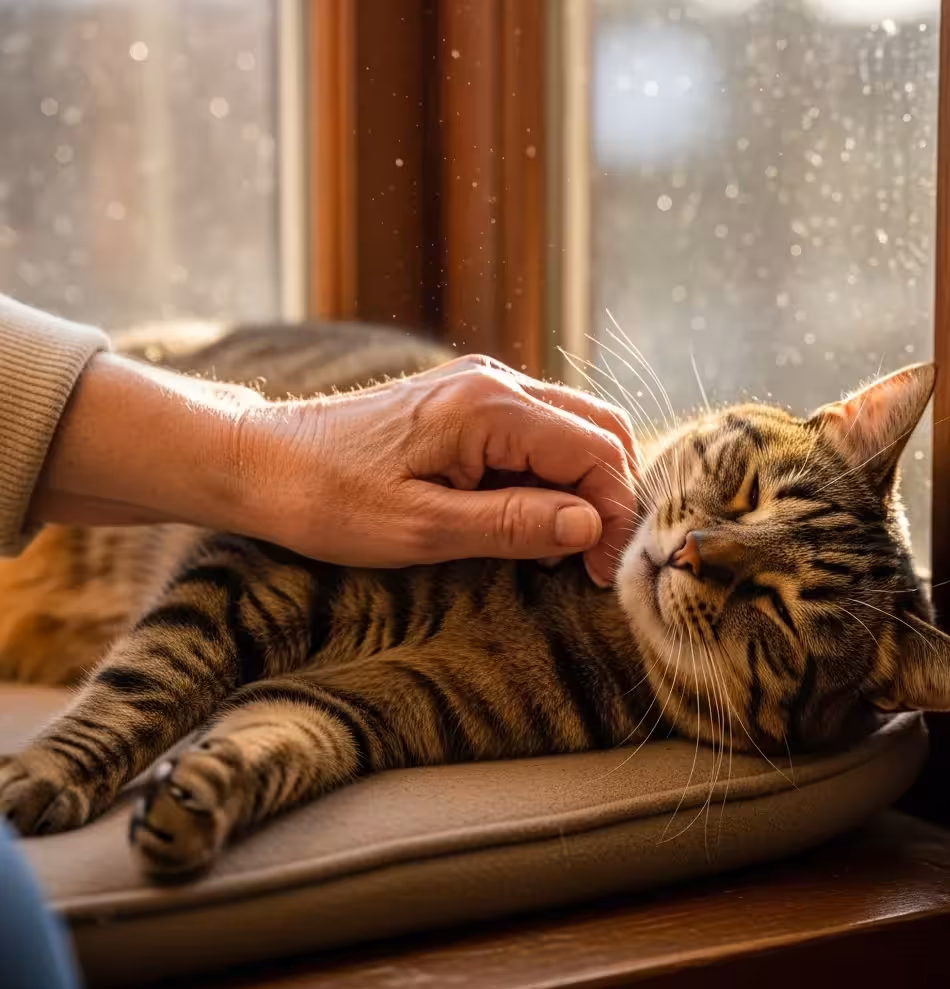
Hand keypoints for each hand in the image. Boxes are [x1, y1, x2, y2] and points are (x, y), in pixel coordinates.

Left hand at [235, 355, 637, 584]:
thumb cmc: (331, 499)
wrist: (263, 462)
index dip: (613, 513)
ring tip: (561, 548)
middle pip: (597, 428)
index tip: (600, 571)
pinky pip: (535, 431)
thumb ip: (515, 523)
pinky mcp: (464, 402)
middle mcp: (494, 383)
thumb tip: (591, 524)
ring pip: (570, 427)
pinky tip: (529, 518)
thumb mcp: (424, 528)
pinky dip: (551, 474)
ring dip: (582, 485)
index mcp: (489, 408)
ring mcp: (480, 387)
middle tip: (592, 559)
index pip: (594, 451)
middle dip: (609, 495)